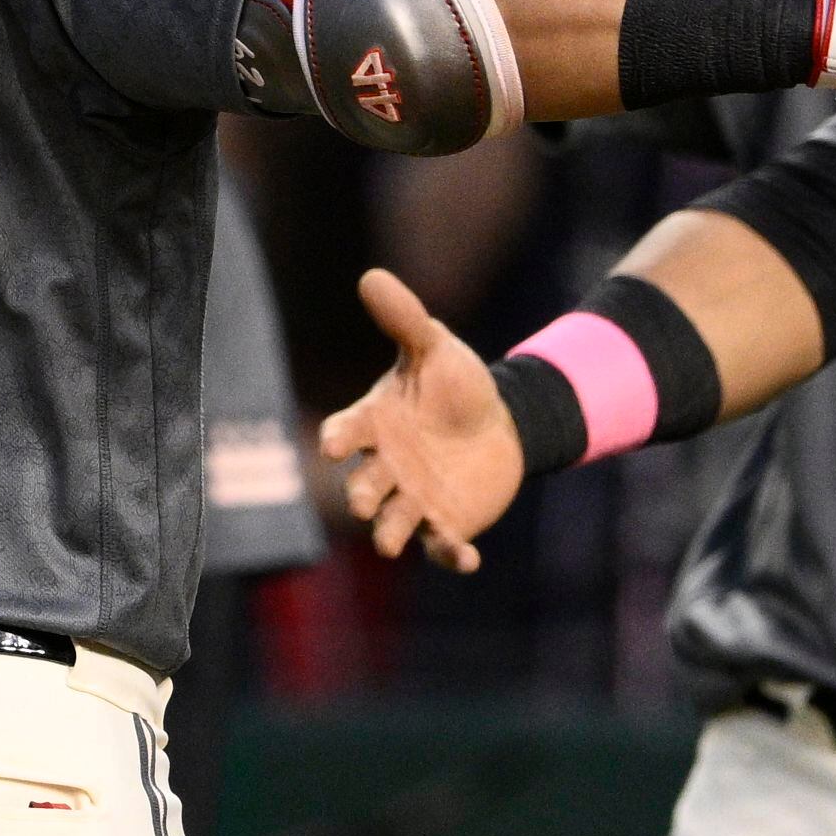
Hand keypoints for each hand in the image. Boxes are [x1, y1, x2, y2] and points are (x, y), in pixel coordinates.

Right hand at [319, 269, 520, 571]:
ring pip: (393, 523)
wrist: (499, 422)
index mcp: (375, 424)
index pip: (349, 432)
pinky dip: (451, 556)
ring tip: (388, 543)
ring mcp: (413, 500)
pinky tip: (468, 560)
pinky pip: (442, 546)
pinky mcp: (445, 525)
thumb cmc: (455, 383)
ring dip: (390, 533)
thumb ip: (404, 320)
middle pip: (365, 485)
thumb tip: (371, 275)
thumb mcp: (434, 348)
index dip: (340, 438)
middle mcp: (386, 468)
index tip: (336, 444)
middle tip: (363, 501)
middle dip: (362, 494)